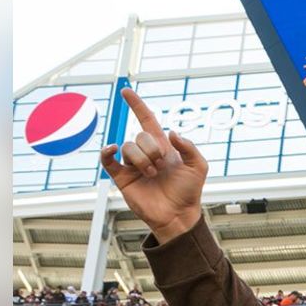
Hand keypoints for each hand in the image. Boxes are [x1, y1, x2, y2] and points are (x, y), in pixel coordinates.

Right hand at [99, 88, 208, 243]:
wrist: (178, 214)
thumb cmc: (189, 191)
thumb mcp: (199, 166)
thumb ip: (189, 146)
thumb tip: (171, 132)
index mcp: (163, 146)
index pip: (146, 119)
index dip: (136, 105)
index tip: (126, 91)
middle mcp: (145, 152)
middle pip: (140, 136)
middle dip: (152, 149)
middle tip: (161, 166)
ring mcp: (132, 164)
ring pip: (128, 147)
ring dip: (142, 159)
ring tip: (152, 174)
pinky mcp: (122, 177)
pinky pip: (107, 160)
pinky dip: (106, 152)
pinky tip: (111, 149)